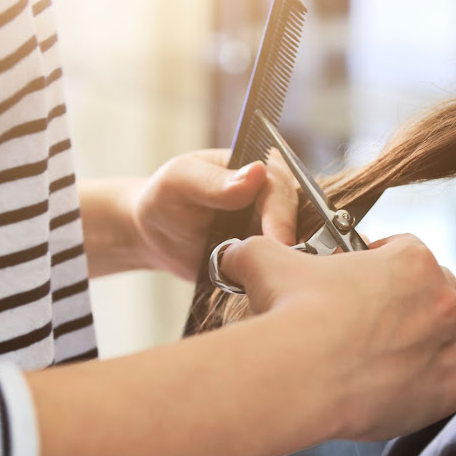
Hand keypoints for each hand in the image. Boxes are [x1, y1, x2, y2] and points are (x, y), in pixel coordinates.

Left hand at [132, 149, 297, 280]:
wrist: (158, 236)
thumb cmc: (166, 198)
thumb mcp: (182, 182)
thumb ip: (216, 182)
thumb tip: (256, 173)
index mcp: (262, 166)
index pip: (282, 190)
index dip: (282, 217)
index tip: (279, 243)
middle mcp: (277, 196)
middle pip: (297, 221)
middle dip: (287, 245)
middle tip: (275, 272)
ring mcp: (277, 227)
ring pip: (296, 247)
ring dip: (282, 265)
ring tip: (268, 283)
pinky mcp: (273, 255)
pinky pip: (284, 268)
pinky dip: (275, 279)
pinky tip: (263, 289)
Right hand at [220, 234, 455, 439]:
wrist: (298, 372)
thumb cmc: (292, 311)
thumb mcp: (267, 261)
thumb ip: (256, 248)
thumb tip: (234, 252)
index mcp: (411, 259)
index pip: (406, 249)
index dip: (379, 260)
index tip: (356, 276)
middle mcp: (439, 298)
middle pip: (436, 289)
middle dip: (406, 297)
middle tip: (369, 315)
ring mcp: (447, 344)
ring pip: (450, 333)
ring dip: (427, 338)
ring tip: (388, 351)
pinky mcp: (447, 390)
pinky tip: (444, 374)